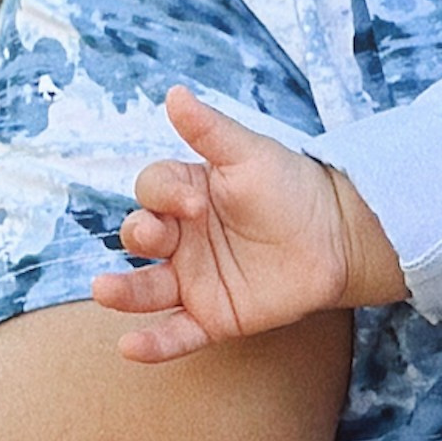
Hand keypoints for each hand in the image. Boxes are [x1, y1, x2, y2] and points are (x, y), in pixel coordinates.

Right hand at [89, 86, 400, 363]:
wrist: (338, 236)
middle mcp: (181, 238)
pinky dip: (153, 344)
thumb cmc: (291, 187)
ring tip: (103, 291)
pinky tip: (129, 347)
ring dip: (122, 292)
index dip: (164, 194)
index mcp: (184, 196)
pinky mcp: (213, 317)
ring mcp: (193, 280)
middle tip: (160, 234)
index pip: (151, 190)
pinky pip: (176, 334)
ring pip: (145, 289)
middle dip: (140, 235)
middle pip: (138, 237)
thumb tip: (175, 93)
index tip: (194, 200)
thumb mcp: (250, 154)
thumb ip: (211, 131)